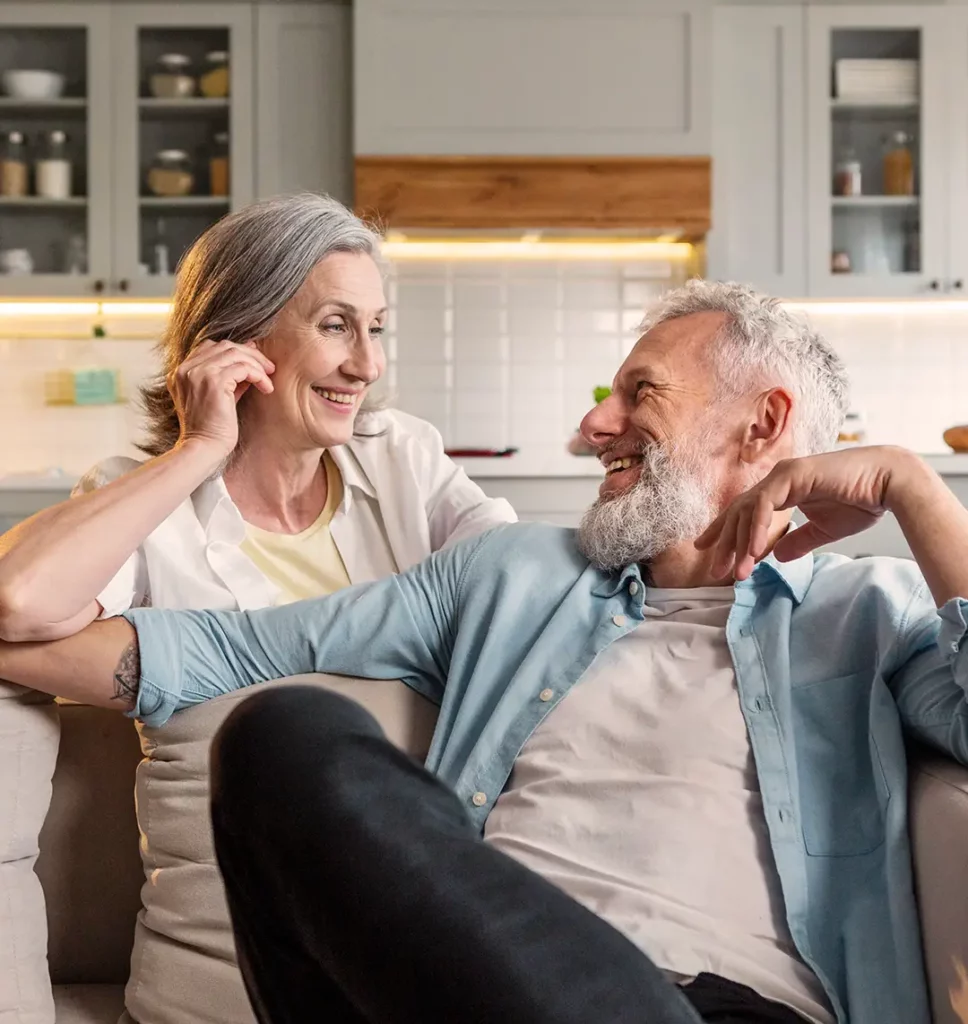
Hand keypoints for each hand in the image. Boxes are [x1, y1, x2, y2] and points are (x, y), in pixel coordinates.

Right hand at [170, 340, 274, 457]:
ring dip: (257, 364)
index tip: (255, 360)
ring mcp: (198, 373)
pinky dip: (258, 375)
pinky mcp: (213, 381)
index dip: (236, 350)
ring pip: (235, 354)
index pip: (210, 347)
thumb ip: (230, 376)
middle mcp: (186, 368)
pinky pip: (243, 368)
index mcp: (182, 371)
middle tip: (269, 368)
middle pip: (224, 346)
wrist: (203, 448)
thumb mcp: (219, 396)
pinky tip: (266, 388)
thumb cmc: (212, 428)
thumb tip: (251, 356)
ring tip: (269, 379)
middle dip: (250, 354)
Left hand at [695, 446, 918, 580]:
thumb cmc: (862, 501)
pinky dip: (757, 528)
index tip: (706, 550)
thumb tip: (779, 556)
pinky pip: (765, 504)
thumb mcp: (822, 529)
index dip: (723, 531)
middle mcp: (777, 479)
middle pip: (739, 513)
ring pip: (748, 510)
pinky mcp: (793, 475)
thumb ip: (798, 540)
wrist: (890, 484)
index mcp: (782, 489)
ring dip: (740, 544)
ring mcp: (783, 474)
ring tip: (737, 572)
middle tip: (715, 571)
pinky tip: (754, 551)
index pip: (744, 511)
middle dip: (725, 543)